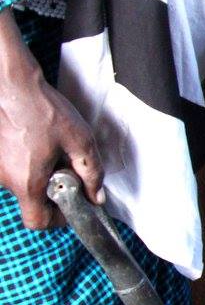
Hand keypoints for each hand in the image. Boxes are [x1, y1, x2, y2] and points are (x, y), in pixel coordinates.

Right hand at [0, 11, 102, 228]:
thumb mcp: (80, 142)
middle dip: (54, 191)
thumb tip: (97, 196)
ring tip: (53, 149)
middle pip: (32, 200)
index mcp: (26, 182)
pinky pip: (14, 167)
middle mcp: (5, 179)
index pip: (37, 221)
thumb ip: (92, 173)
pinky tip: (38, 141)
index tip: (72, 205)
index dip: (58, 220)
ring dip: (41, 174)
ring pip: (23, 182)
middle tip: (67, 168)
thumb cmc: (41, 109)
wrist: (9, 83)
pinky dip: (29, 162)